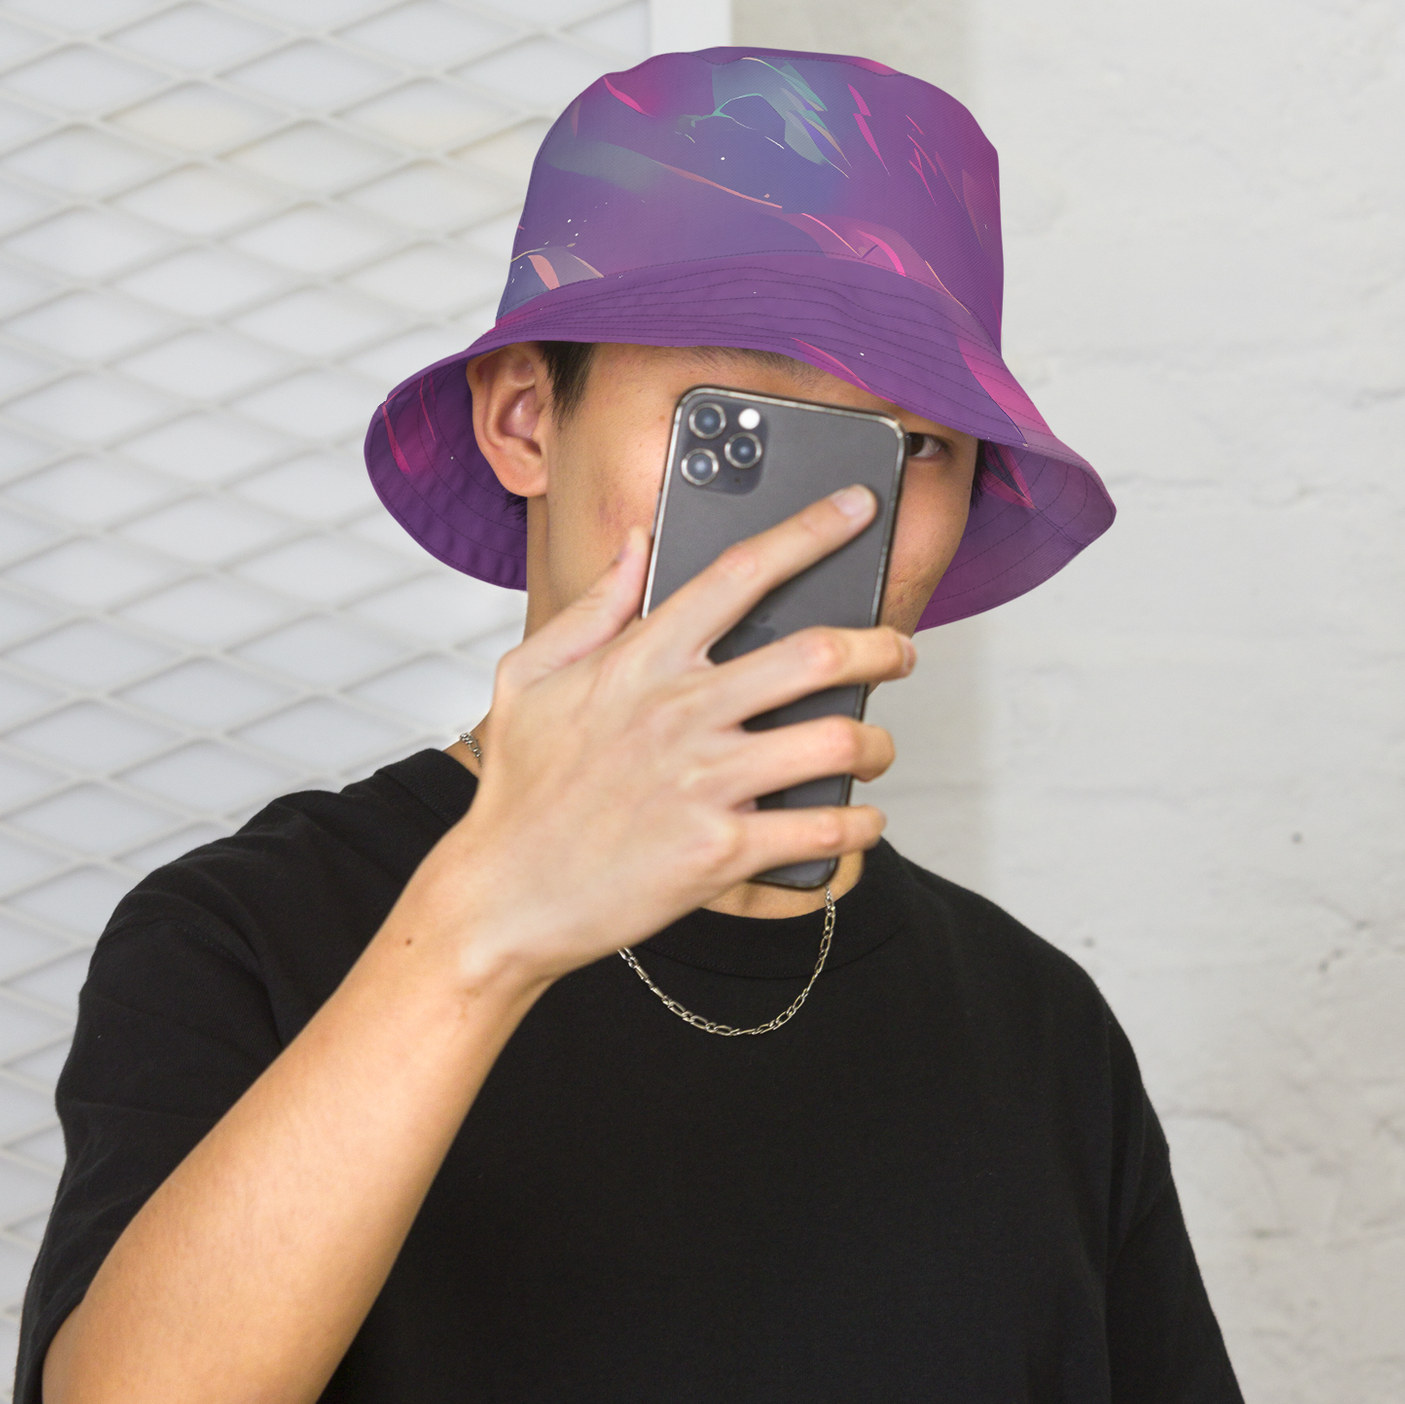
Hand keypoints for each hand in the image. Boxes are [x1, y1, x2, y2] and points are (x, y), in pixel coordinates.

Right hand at [429, 484, 912, 986]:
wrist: (505, 896)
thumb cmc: (521, 790)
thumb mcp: (531, 677)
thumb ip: (594, 606)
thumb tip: (637, 543)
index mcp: (641, 662)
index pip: (739, 573)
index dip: (810, 530)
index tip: (857, 507)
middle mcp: (681, 712)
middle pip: (817, 653)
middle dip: (882, 645)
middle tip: (899, 651)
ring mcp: (704, 782)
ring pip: (835, 740)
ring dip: (876, 742)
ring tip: (875, 747)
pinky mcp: (720, 851)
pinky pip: (822, 829)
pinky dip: (859, 824)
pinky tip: (860, 819)